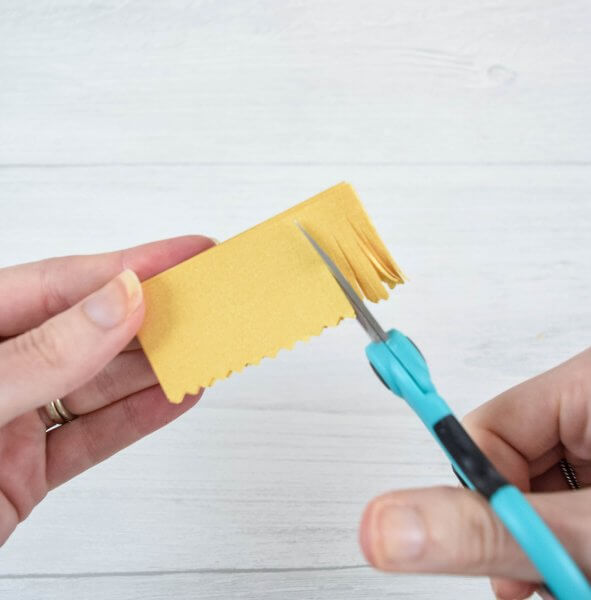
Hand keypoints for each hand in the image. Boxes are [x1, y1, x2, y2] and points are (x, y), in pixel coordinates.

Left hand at [0, 235, 213, 544]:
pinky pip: (93, 437)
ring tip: (207, 346)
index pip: (61, 284)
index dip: (132, 264)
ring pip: (99, 385)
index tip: (188, 254)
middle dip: (154, 315)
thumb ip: (43, 352)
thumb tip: (119, 302)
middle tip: (210, 301)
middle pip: (89, 330)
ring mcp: (8, 420)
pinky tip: (178, 396)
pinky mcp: (24, 471)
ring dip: (157, 367)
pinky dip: (140, 419)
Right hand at [359, 348, 590, 598]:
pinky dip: (557, 540)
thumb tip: (386, 523)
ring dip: (537, 541)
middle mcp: (590, 407)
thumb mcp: (583, 534)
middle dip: (514, 527)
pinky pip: (556, 497)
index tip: (493, 545)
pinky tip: (575, 567)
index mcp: (587, 386)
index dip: (482, 492)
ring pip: (531, 487)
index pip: (489, 426)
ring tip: (568, 576)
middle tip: (542, 576)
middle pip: (507, 460)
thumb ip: (485, 528)